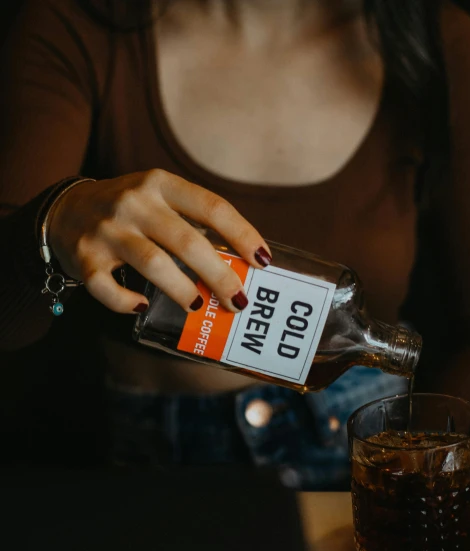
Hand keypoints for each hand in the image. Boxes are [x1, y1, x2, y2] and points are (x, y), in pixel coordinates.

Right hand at [48, 169, 270, 313]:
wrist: (65, 210)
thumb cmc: (130, 211)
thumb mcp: (160, 199)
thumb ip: (192, 222)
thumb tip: (240, 265)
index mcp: (160, 183)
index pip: (212, 207)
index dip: (242, 234)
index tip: (263, 261)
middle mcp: (134, 202)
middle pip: (187, 241)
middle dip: (219, 275)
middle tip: (239, 301)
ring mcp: (107, 230)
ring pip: (152, 263)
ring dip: (182, 290)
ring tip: (199, 306)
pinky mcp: (85, 257)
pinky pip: (108, 288)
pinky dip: (127, 302)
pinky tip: (142, 305)